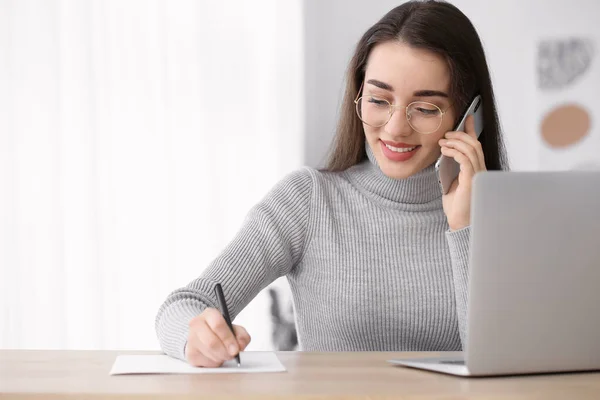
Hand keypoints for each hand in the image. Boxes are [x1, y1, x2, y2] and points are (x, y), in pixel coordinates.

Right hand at [185, 307, 250, 366]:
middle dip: (225, 352)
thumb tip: (240, 346)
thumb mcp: (234, 328)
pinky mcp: (190, 354)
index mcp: (209, 314)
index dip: (228, 339)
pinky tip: (216, 357)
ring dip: (221, 358)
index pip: (217, 325)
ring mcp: (191, 340)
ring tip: (224, 354)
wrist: (205, 335)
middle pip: (211, 342)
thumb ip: (242, 336)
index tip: (235, 349)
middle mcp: (197, 325)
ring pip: (209, 354)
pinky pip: (205, 363)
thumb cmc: (221, 331)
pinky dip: (214, 363)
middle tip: (232, 355)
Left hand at [439, 115, 485, 230]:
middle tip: (447, 133)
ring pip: (471, 149)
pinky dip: (455, 151)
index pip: (476, 145)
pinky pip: (466, 159)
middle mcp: (480, 170)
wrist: (459, 223)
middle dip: (462, 134)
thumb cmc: (456, 206)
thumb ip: (452, 169)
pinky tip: (446, 151)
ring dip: (456, 142)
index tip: (467, 117)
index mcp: (476, 169)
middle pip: (475, 144)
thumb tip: (445, 153)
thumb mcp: (451, 183)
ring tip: (443, 142)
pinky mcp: (472, 180)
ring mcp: (478, 174)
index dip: (472, 130)